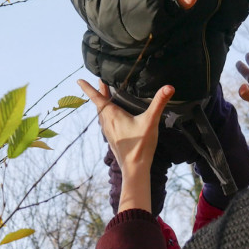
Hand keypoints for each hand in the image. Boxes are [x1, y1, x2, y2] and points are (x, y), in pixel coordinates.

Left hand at [77, 79, 174, 212]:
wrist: (134, 168)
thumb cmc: (140, 144)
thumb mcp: (150, 121)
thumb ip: (159, 103)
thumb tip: (169, 87)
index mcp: (112, 114)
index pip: (97, 97)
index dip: (88, 88)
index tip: (78, 80)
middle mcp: (107, 122)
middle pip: (100, 103)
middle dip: (99, 91)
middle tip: (99, 81)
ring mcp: (108, 131)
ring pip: (101, 113)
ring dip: (102, 103)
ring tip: (105, 96)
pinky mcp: (112, 139)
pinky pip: (105, 122)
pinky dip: (106, 114)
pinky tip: (112, 118)